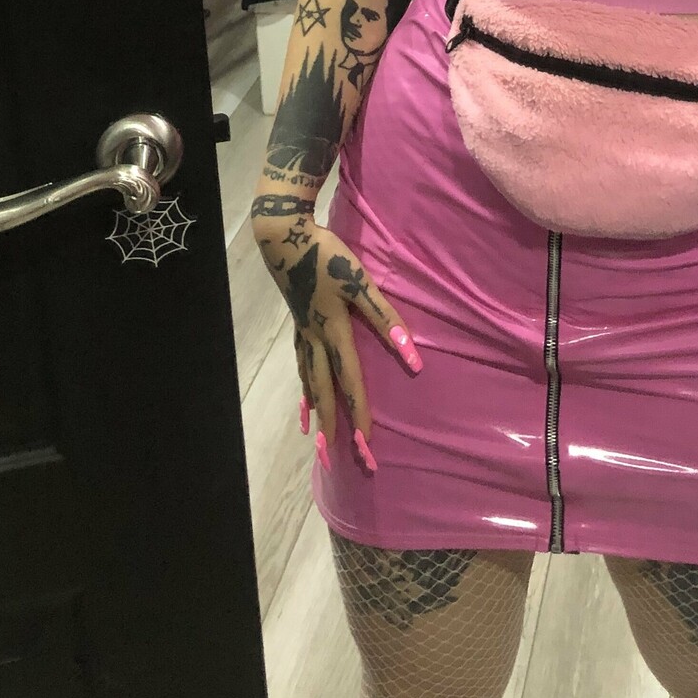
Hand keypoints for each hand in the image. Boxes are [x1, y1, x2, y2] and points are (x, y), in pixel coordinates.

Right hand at [257, 217, 421, 476]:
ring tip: (318, 438)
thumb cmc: (327, 258)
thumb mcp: (360, 283)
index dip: (358, 414)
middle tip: (334, 460)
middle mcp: (315, 340)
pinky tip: (303, 396)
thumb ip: (385, 318)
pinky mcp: (298, 323)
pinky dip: (303, 386)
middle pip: (324, 392)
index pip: (350, 383)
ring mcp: (303, 333)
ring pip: (309, 382)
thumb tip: (412, 354)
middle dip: (332, 427)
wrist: (285, 237)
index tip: (365, 445)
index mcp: (333, 333)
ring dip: (316, 411)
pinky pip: (301, 365)